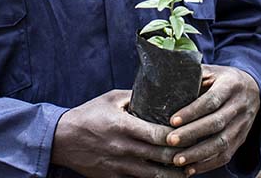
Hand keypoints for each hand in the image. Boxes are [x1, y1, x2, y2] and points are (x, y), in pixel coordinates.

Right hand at [52, 89, 186, 177]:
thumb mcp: (111, 99)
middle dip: (181, 156)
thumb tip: (159, 92)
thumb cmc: (88, 115)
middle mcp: (122, 148)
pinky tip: (168, 177)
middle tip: (198, 151)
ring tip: (190, 168)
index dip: (177, 136)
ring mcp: (118, 166)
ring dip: (173, 174)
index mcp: (123, 126)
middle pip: (160, 156)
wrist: (62, 139)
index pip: (157, 134)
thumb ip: (135, 97)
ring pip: (153, 175)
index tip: (192, 131)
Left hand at [166, 65, 260, 175]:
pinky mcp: (241, 140)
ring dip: (198, 154)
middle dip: (192, 134)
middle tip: (170, 141)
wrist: (254, 89)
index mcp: (231, 85)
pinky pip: (226, 155)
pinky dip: (207, 165)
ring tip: (177, 160)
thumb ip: (193, 76)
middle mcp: (239, 105)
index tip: (172, 120)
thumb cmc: (222, 79)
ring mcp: (242, 125)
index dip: (192, 111)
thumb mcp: (211, 71)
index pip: (211, 100)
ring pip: (222, 143)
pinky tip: (189, 169)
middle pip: (216, 123)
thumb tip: (164, 83)